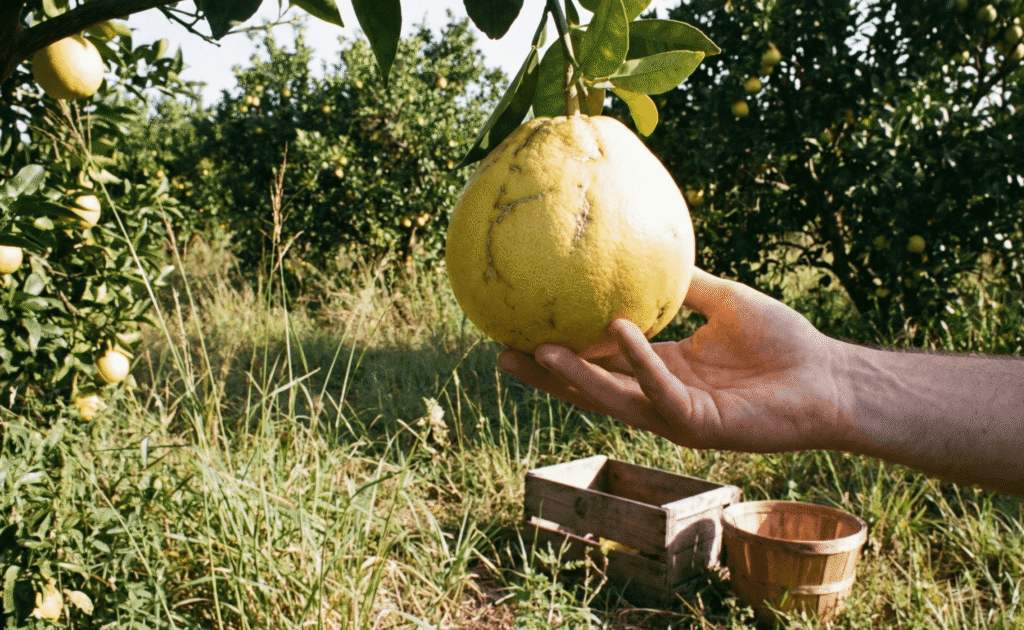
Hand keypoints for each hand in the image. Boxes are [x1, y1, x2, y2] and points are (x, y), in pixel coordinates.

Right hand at [497, 269, 850, 452]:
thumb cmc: (783, 342)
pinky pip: (662, 392)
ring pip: (614, 400)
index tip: (519, 329)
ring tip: (541, 352)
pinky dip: (639, 363)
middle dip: (546, 377)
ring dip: (576, 379)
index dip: (558, 351)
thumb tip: (649, 251)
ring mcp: (677, 415)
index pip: (598, 363)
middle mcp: (659, 395)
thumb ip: (686, 284)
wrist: (830, 379)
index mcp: (660, 369)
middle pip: (590, 389)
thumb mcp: (725, 300)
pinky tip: (618, 332)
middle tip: (501, 352)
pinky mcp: (701, 426)